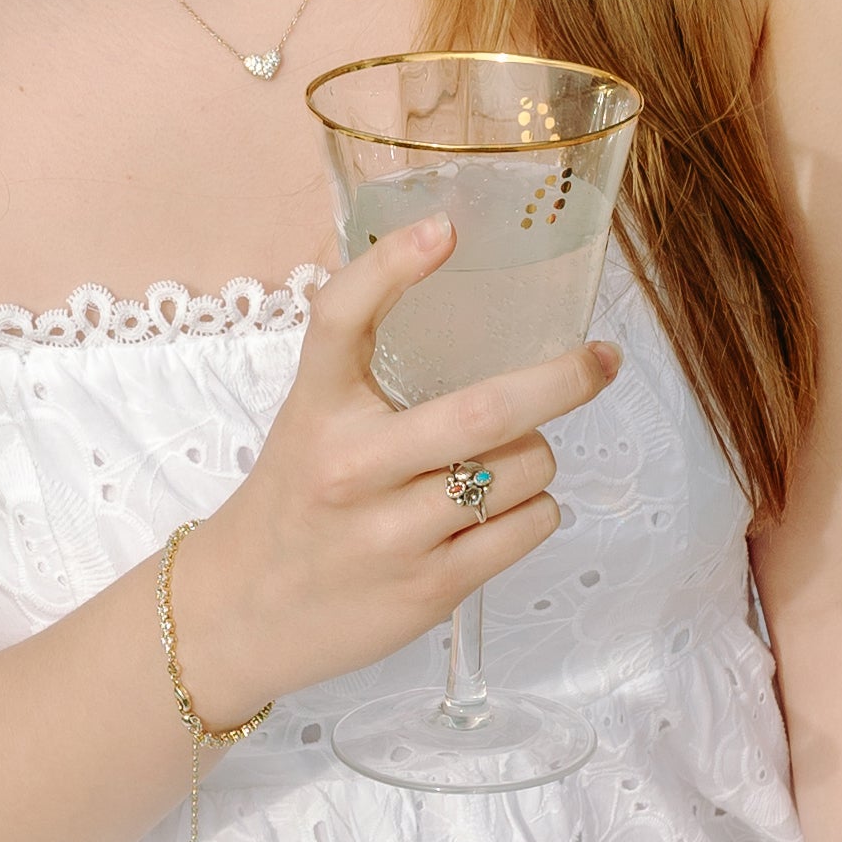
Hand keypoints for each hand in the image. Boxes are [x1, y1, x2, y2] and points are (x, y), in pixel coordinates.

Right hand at [169, 220, 615, 719]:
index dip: (392, 265)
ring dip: (537, 455)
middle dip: (564, 379)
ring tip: (504, 462)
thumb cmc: (295, 499)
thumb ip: (368, 366)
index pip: (341, 318)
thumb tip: (457, 282)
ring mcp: (391, 533)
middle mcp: (350, 467)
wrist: (241, 613)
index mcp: (316, 408)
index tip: (446, 228)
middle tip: (600, 360)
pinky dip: (535, 509)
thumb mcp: (311, 419)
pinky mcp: (429, 587)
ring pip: (523, 468)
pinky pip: (529, 525)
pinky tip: (499, 510)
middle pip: (483, 410)